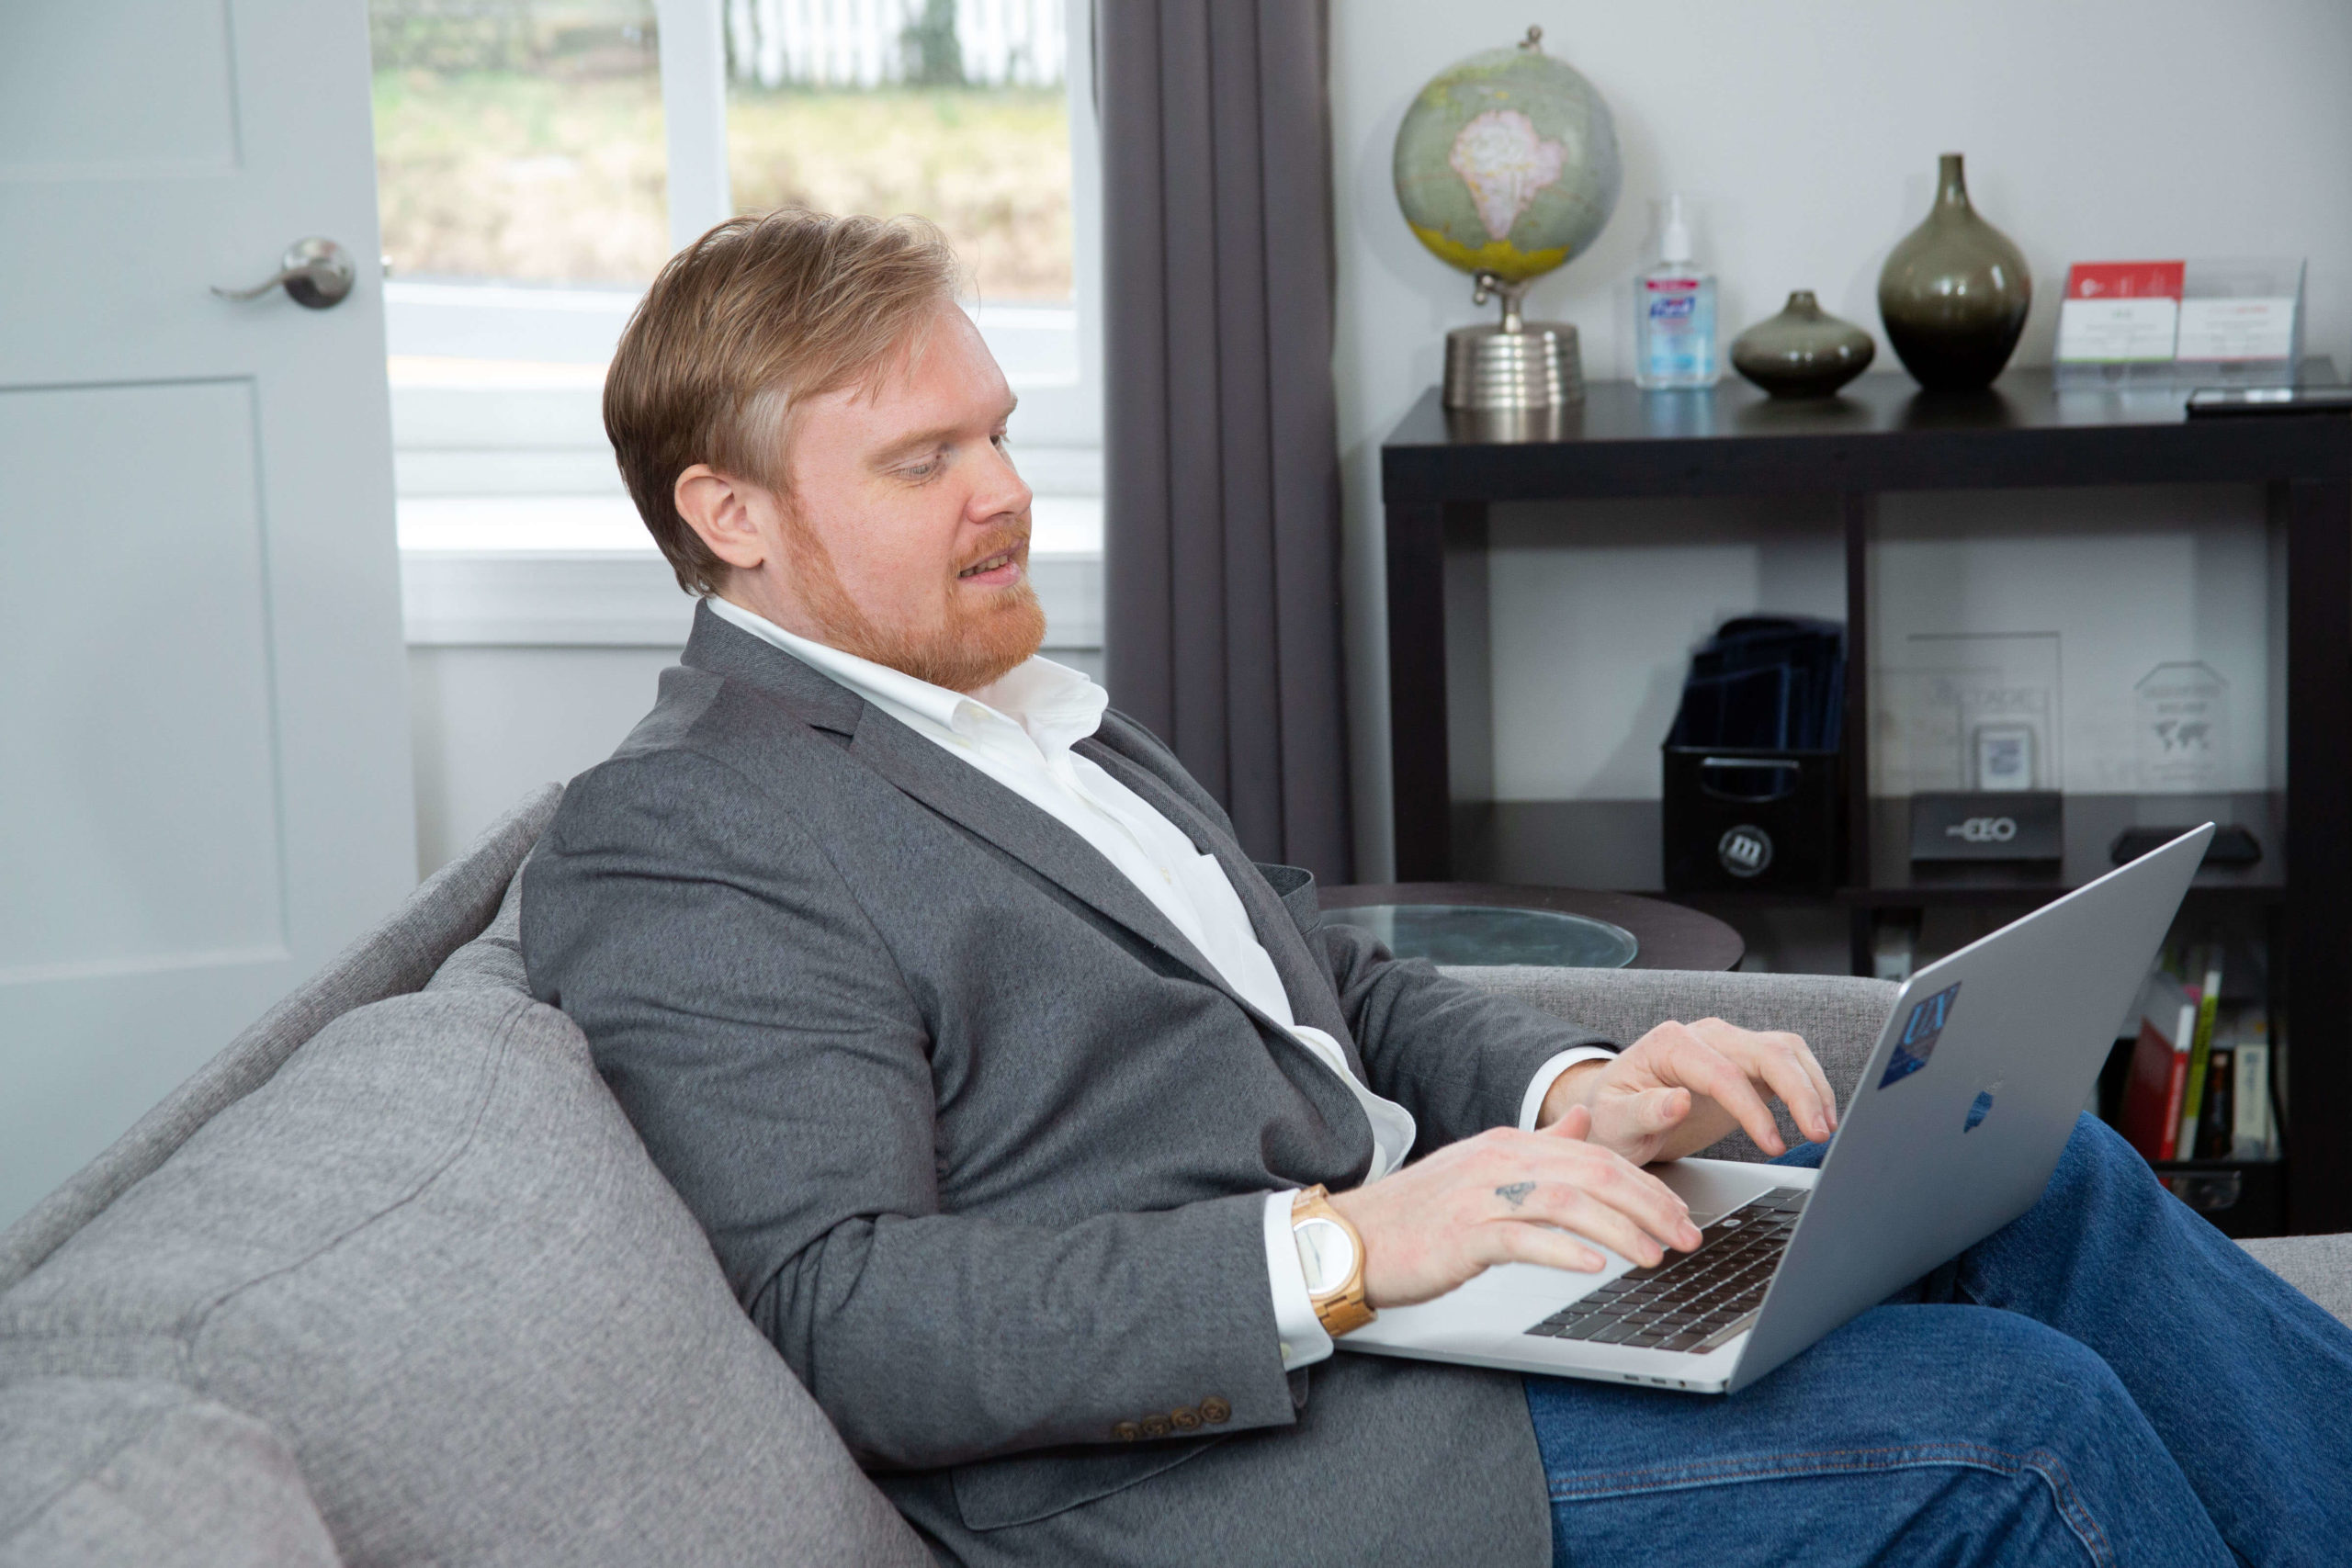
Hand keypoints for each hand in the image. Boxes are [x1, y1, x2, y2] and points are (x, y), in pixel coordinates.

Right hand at [1325, 1108, 1703, 1309]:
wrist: (1352, 1238)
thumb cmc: (1419, 1215)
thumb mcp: (1483, 1170)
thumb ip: (1536, 1148)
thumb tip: (1580, 1127)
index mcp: (1510, 1145)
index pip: (1595, 1156)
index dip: (1648, 1185)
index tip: (1682, 1215)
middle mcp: (1499, 1161)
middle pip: (1592, 1173)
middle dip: (1651, 1205)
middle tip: (1688, 1237)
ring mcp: (1479, 1196)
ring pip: (1567, 1203)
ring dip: (1621, 1230)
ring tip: (1656, 1256)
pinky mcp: (1462, 1235)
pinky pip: (1522, 1237)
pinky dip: (1563, 1249)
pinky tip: (1595, 1265)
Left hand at [1540, 1018, 1837, 1164]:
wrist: (1615, 1113)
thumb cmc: (1610, 1116)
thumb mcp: (1614, 1121)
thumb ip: (1645, 1111)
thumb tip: (1679, 1101)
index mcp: (1669, 1044)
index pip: (1722, 1072)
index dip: (1752, 1110)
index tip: (1773, 1145)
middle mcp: (1704, 1036)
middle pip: (1765, 1051)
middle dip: (1799, 1091)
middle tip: (1818, 1134)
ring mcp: (1728, 1046)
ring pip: (1784, 1052)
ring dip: (1812, 1086)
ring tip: (1825, 1129)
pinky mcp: (1745, 1064)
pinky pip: (1787, 1063)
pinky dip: (1810, 1086)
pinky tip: (1819, 1118)